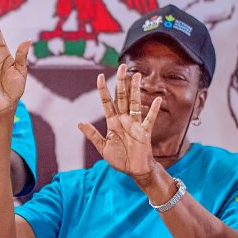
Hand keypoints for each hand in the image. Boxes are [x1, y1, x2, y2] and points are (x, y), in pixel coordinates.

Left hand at [78, 64, 162, 179]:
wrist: (134, 171)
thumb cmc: (120, 159)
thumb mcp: (102, 147)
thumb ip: (92, 135)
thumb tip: (79, 123)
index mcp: (112, 122)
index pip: (107, 102)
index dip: (103, 90)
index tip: (100, 76)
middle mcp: (124, 120)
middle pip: (122, 97)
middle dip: (121, 83)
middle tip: (122, 67)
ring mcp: (135, 125)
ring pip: (134, 103)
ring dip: (136, 90)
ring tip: (137, 76)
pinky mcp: (145, 132)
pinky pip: (149, 119)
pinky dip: (153, 110)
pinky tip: (157, 99)